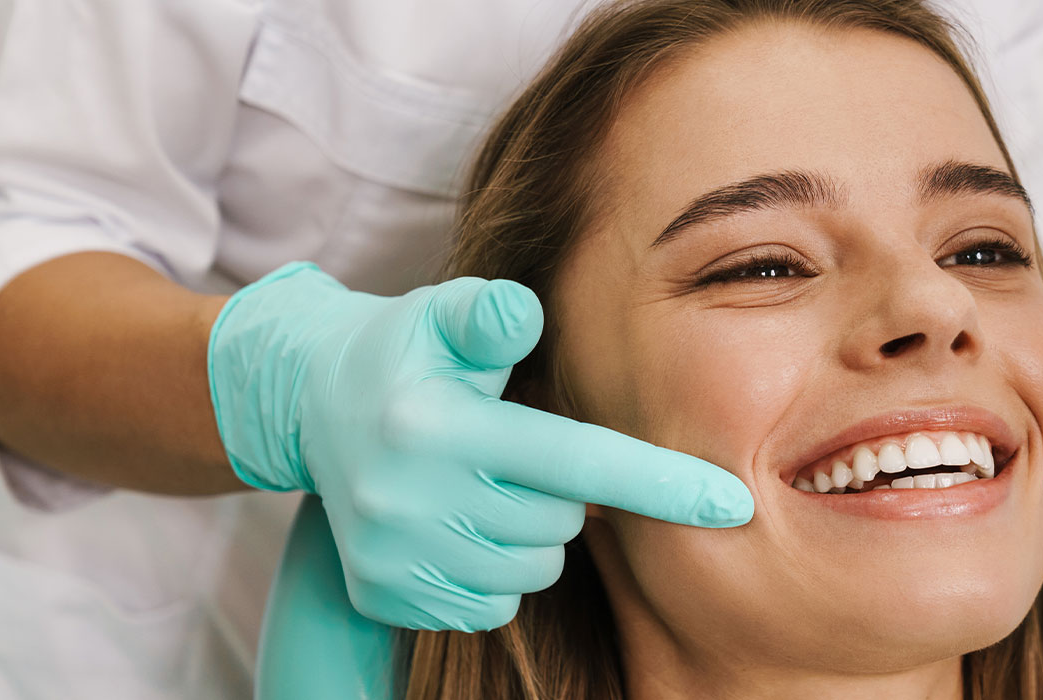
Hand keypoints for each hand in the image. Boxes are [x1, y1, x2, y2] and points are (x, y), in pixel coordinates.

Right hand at [208, 263, 752, 630]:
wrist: (308, 404)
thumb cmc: (407, 350)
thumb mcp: (441, 314)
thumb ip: (491, 313)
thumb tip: (525, 310)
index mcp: (436, 428)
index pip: (575, 463)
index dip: (661, 483)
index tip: (735, 503)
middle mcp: (409, 502)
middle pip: (559, 522)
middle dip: (562, 490)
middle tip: (516, 447)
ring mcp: (395, 559)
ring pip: (532, 571)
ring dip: (529, 533)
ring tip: (484, 482)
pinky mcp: (385, 597)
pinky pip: (490, 606)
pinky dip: (492, 571)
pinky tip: (458, 522)